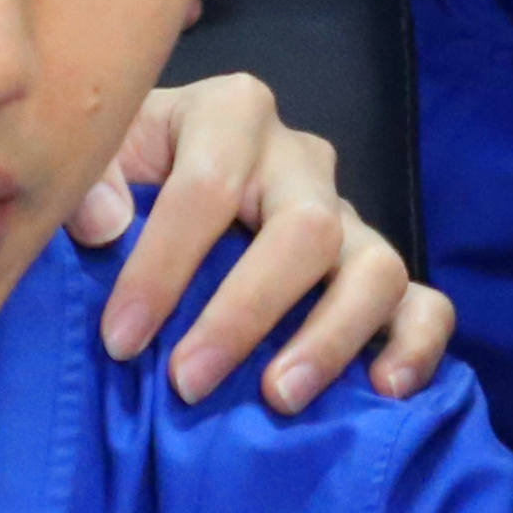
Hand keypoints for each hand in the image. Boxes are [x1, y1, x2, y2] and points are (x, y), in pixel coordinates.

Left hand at [72, 70, 453, 412]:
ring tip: (280, 398)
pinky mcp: (378, 269)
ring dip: (331, 338)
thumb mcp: (94, 160)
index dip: (162, 268)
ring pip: (376, 267)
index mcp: (229, 114)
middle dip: (245, 312)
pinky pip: (425, 303)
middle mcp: (301, 158)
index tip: (121, 341)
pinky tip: (383, 392)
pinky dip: (415, 346)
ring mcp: (349, 215)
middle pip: (305, 228)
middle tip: (189, 382)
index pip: (208, 187)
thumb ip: (86, 183)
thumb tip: (107, 225)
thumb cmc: (122, 179)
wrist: (159, 187)